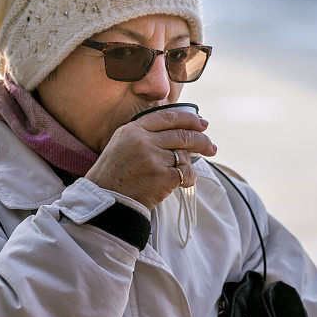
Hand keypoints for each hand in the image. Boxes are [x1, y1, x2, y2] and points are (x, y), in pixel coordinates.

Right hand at [84, 109, 216, 210]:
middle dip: (201, 140)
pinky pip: (185, 173)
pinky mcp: (161, 177)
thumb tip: (179, 131)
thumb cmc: (114, 175)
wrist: (104, 200)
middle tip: (211, 146)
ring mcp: (152, 158)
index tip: (202, 123)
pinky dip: (189, 178)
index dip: (189, 119)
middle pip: (181, 135)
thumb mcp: (121, 144)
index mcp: (133, 129)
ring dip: (188, 164)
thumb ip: (145, 134)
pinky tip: (184, 183)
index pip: (167, 117)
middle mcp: (143, 141)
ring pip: (183, 155)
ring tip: (183, 173)